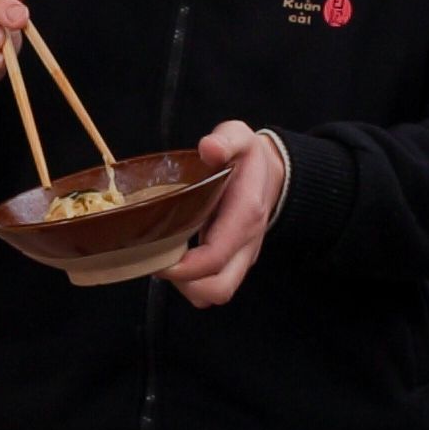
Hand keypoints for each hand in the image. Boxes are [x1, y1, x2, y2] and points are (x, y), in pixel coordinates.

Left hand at [162, 120, 285, 307]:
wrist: (272, 172)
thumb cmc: (247, 157)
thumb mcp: (238, 137)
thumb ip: (225, 140)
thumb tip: (209, 148)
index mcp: (245, 215)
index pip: (215, 257)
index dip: (183, 267)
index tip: (156, 258)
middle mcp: (246, 243)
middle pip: (219, 289)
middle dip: (184, 284)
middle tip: (157, 261)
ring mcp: (242, 256)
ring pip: (216, 293)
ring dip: (187, 286)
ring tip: (165, 259)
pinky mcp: (235, 262)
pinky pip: (214, 284)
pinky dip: (193, 281)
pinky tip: (176, 256)